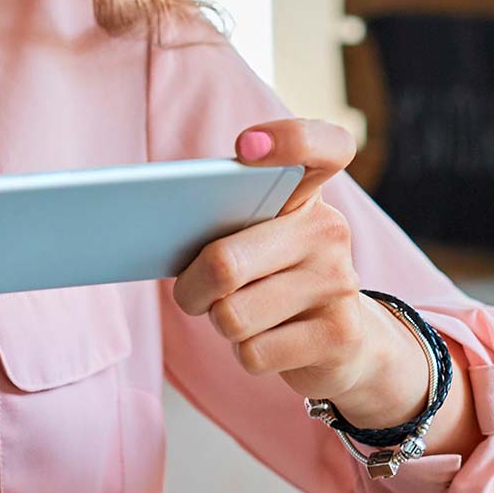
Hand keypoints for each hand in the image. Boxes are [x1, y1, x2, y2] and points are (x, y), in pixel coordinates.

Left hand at [170, 119, 428, 428]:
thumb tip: (151, 231)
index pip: (325, 145)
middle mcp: (328, 229)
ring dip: (220, 324)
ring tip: (242, 315)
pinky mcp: (340, 334)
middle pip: (225, 262)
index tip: (245, 147)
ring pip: (232, 316)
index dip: (290, 138)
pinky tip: (269, 341)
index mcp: (304, 193)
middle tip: (193, 292)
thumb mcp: (253, 241)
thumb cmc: (273, 280)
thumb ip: (221, 222)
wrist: (342, 344)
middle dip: (191, 289)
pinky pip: (253, 352)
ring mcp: (339, 281)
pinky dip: (245, 353)